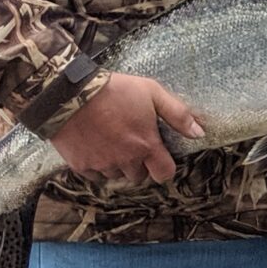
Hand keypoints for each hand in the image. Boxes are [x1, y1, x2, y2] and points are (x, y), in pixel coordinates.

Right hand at [48, 73, 204, 186]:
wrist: (67, 94)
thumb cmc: (114, 91)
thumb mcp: (152, 93)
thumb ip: (178, 114)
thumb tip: (199, 133)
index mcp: (146, 146)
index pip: (164, 174)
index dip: (163, 168)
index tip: (158, 157)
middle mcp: (126, 160)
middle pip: (139, 176)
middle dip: (139, 164)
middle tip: (131, 143)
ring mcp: (102, 164)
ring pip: (116, 175)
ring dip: (118, 165)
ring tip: (112, 142)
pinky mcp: (80, 165)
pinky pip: (95, 175)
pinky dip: (97, 165)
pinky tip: (95, 146)